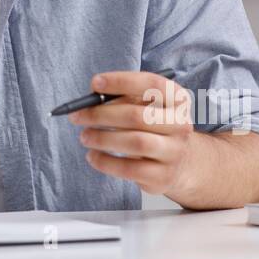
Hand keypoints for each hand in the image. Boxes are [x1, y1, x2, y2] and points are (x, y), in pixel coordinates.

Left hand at [68, 70, 195, 195]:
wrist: (179, 163)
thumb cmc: (153, 126)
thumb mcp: (145, 106)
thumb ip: (122, 97)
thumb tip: (92, 95)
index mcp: (177, 99)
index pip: (152, 84)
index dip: (121, 81)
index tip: (94, 84)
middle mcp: (181, 124)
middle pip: (138, 116)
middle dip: (102, 114)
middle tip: (78, 115)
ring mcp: (174, 152)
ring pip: (136, 143)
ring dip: (103, 138)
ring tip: (84, 136)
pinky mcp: (162, 176)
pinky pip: (130, 169)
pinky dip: (105, 162)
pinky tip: (93, 156)